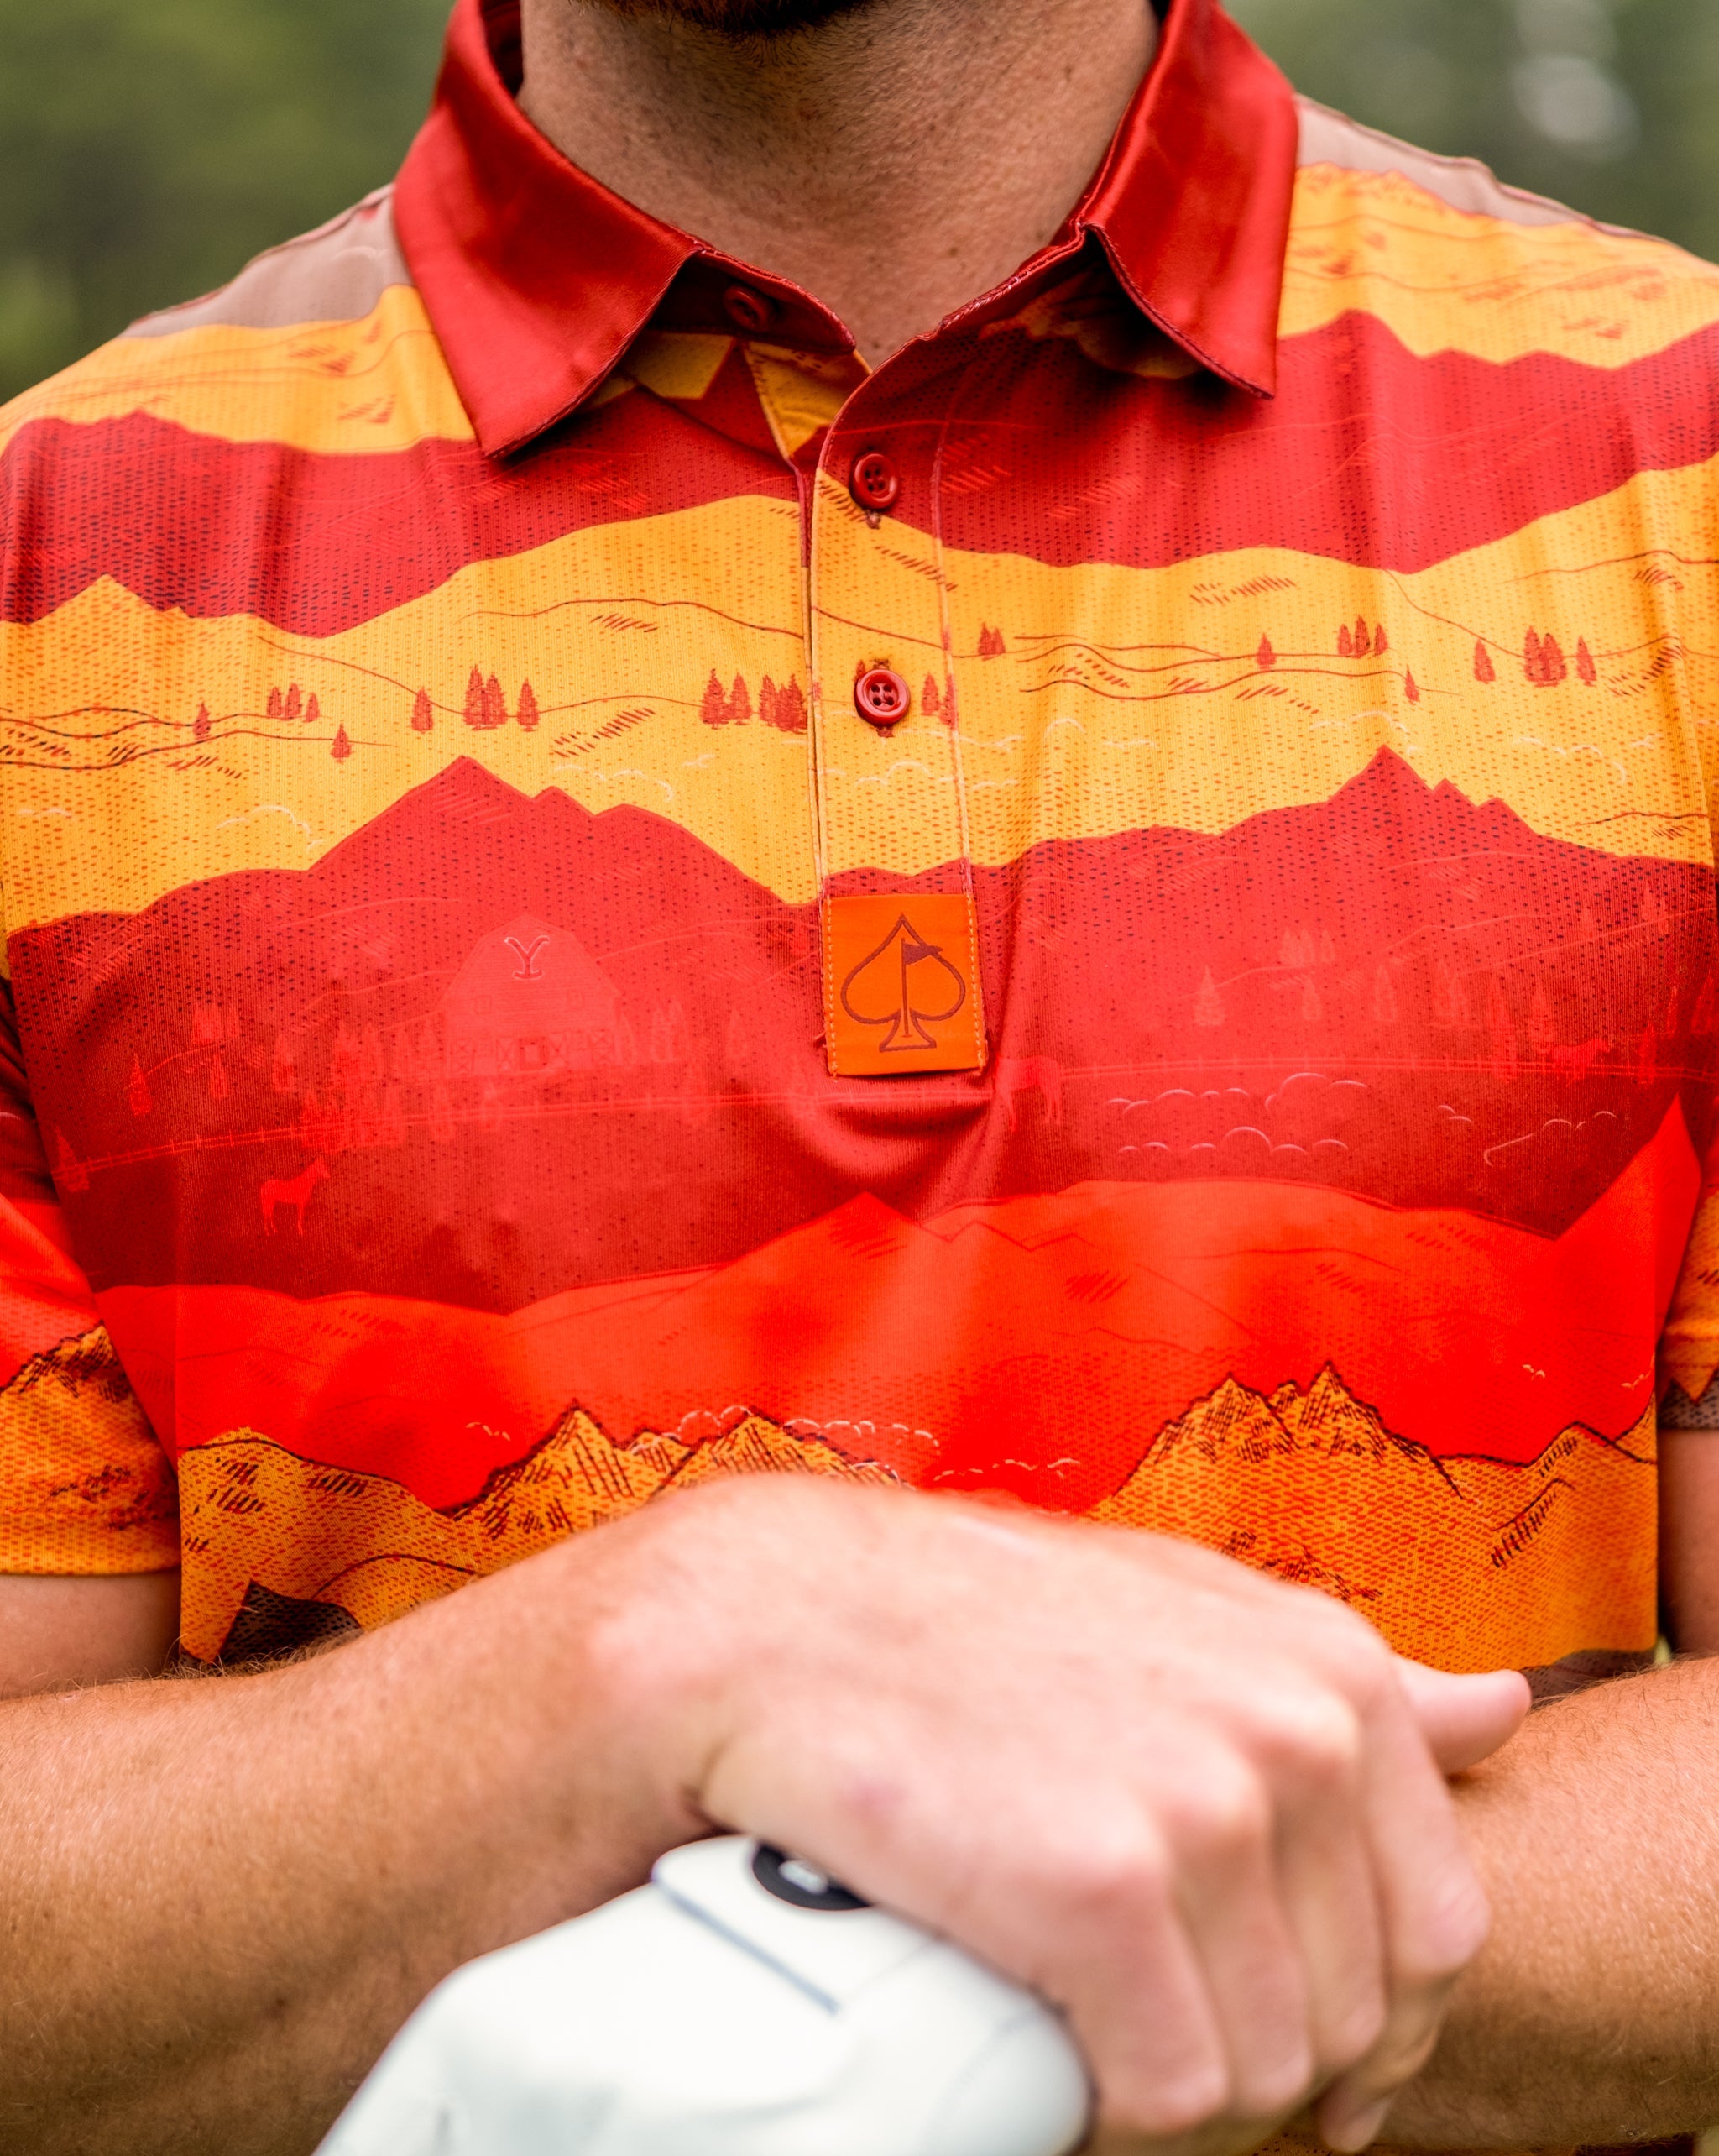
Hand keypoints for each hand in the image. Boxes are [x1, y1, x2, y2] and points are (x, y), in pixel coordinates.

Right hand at [606, 1481, 1526, 2155]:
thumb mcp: (1167, 1612)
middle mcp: (1294, 1730)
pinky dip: (1108, 2119)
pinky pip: (1173, 2097)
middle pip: (1347, 2020)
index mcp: (1324, 1671)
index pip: (1431, 1932)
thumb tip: (1499, 1710)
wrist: (759, 1628)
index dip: (1357, 2027)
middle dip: (1248, 2064)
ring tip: (1071, 2036)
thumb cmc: (955, 1633)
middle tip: (1121, 2038)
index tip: (1255, 2051)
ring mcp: (1205, 1802)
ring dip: (1170, 2098)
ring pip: (1263, 2074)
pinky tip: (1041, 2063)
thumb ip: (1329, 1669)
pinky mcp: (1103, 1885)